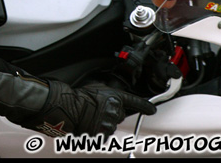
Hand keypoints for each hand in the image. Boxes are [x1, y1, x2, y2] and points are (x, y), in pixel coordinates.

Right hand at [12, 80, 154, 137]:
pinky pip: (104, 133)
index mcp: (116, 98)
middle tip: (98, 109)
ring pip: (111, 124)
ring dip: (104, 122)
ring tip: (91, 116)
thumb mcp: (97, 86)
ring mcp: (109, 124)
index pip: (135, 102)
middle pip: (119, 115)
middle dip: (112, 112)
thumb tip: (113, 91)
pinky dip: (98, 130)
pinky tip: (90, 123)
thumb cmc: (79, 96)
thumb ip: (109, 90)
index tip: (152, 109)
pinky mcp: (102, 134)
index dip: (146, 106)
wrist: (68, 107)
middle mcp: (115, 111)